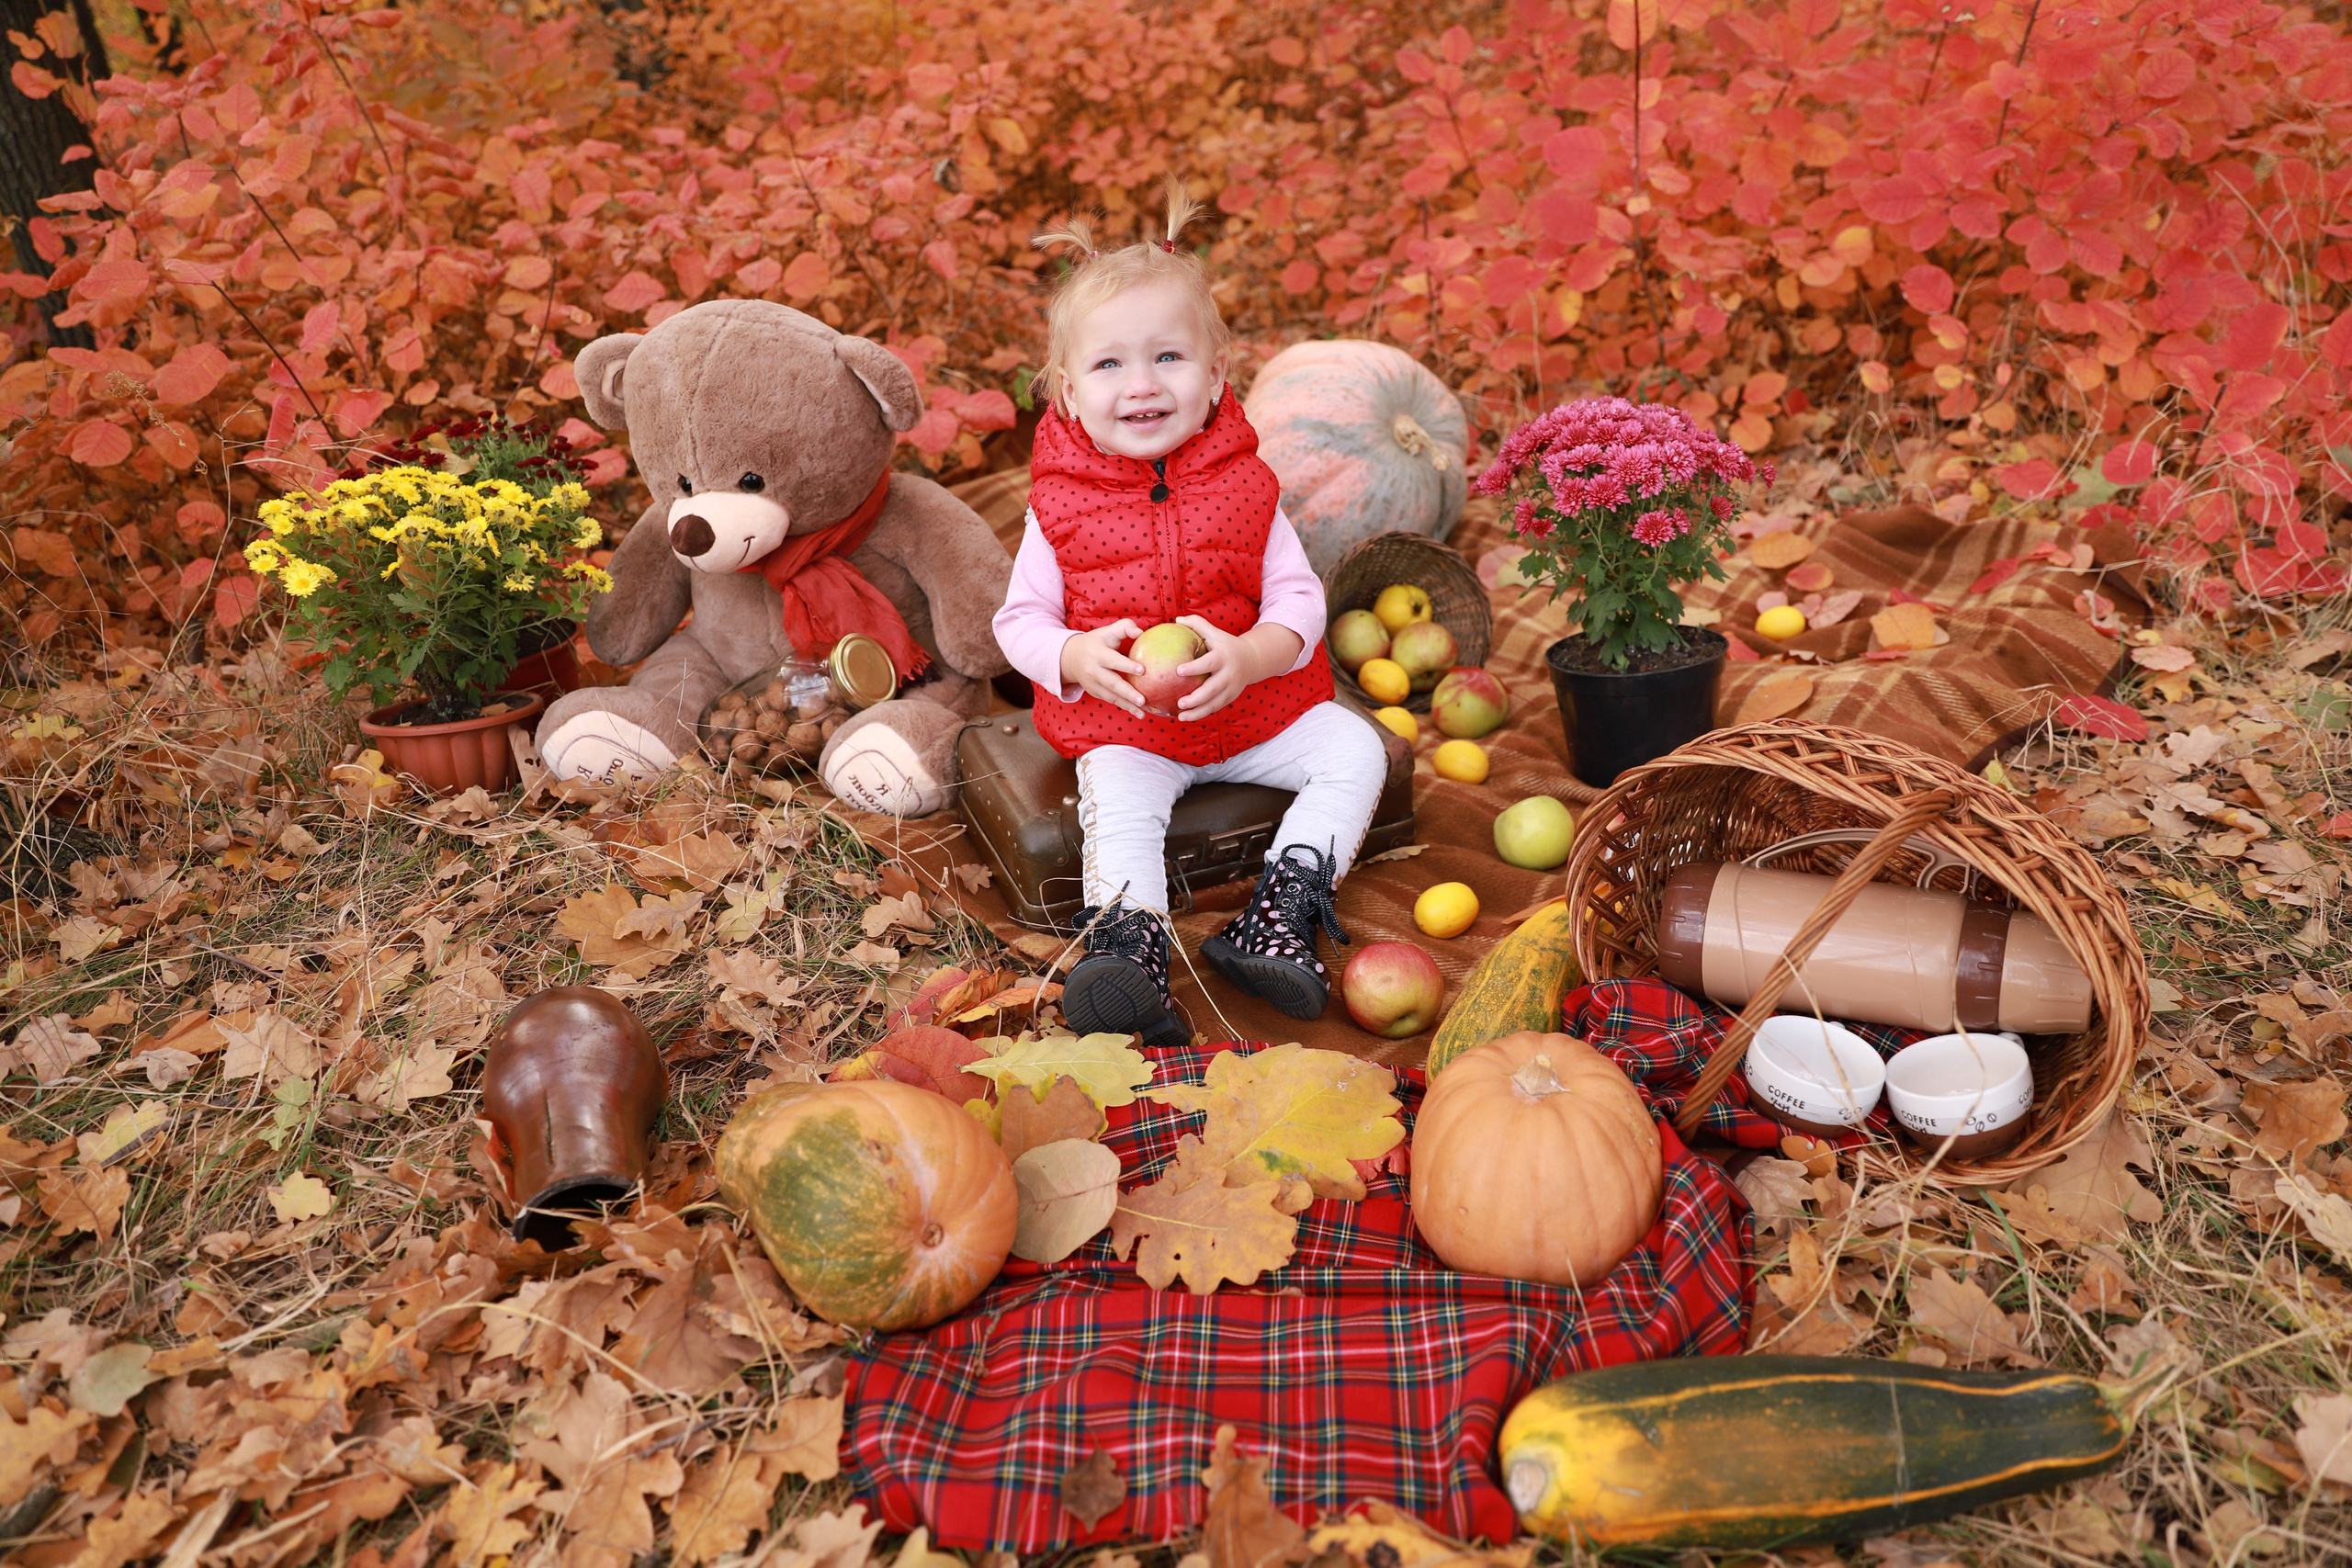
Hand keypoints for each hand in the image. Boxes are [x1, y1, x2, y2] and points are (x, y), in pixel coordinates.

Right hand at [1059, 619, 1147, 716]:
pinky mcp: (1095, 693)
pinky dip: (1124, 707)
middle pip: (1112, 683)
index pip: (1113, 660)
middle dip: (1127, 693)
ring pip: (1111, 696)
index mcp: (1097, 653)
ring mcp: (1092, 684)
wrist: (1071, 657)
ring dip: (1127, 705)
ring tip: (1142, 713)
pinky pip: (1111, 700)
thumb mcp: (1107, 631)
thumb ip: (1125, 627)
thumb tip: (1140, 633)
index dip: (1127, 665)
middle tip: (1143, 700)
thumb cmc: (1097, 642)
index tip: (1142, 670)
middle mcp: (1093, 670)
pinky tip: (1137, 712)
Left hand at [1172, 615, 1303, 720]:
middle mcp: (1229, 674)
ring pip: (1215, 703)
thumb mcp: (1215, 632)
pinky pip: (1216, 708)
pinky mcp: (1231, 697)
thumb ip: (1197, 624)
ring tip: (1180, 717)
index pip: (1208, 663)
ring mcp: (1232, 688)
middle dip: (1196, 698)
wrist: (1252, 659)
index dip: (1194, 667)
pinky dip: (1202, 714)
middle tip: (1180, 703)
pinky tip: (1187, 717)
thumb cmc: (1225, 644)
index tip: (1178, 671)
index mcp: (1223, 656)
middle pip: (1213, 689)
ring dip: (1198, 712)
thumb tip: (1176, 619)